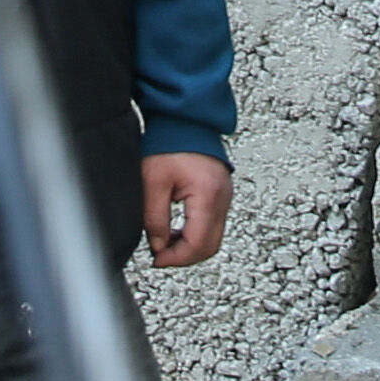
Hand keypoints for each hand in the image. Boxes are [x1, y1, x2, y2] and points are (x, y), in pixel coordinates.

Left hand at [140, 152, 234, 269]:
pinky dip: (197, 234)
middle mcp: (223, 197)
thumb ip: (154, 218)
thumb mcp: (153, 182)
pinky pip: (214, 225)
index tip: (157, 259)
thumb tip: (158, 246)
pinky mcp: (222, 194)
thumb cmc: (169, 144)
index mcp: (207, 194)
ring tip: (166, 244)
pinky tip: (177, 232)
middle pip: (211, 246)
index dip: (177, 258)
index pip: (198, 242)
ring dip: (191, 247)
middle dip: (185, 257)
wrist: (184, 121)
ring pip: (214, 238)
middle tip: (161, 257)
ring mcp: (226, 196)